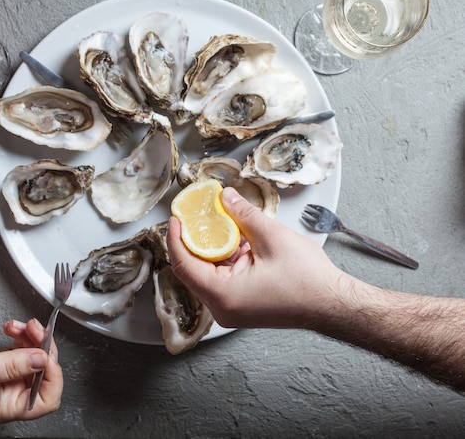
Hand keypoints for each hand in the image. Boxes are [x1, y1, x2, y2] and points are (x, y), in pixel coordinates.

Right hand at [0, 319, 62, 421]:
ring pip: (37, 354)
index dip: (53, 375)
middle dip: (42, 346)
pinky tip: (9, 327)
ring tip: (16, 326)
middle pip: (46, 371)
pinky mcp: (4, 359)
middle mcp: (11, 392)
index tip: (45, 353)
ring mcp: (8, 375)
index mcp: (6, 405)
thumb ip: (10, 366)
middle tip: (33, 328)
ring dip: (31, 335)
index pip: (47, 397)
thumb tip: (41, 359)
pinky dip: (22, 332)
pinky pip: (25, 345)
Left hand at [167, 187, 345, 329]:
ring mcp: (231, 310)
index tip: (175, 218)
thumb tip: (225, 198)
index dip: (175, 239)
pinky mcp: (240, 306)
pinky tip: (237, 240)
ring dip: (213, 248)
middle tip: (196, 215)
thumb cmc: (308, 281)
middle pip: (193, 270)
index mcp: (224, 296)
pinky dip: (226, 259)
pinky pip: (222, 280)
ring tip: (220, 223)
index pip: (184, 265)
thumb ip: (243, 215)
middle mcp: (222, 308)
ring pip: (208, 274)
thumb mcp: (272, 237)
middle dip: (195, 240)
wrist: (332, 304)